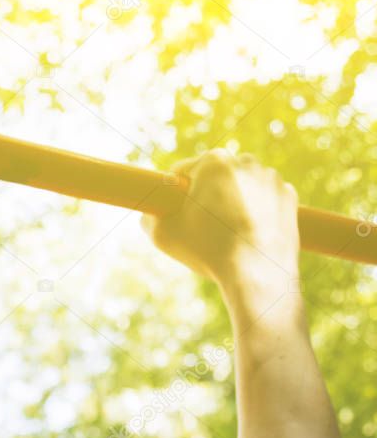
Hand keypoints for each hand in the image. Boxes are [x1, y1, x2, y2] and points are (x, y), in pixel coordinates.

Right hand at [142, 150, 299, 282]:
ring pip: (241, 185)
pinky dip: (256, 210)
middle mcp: (246, 162)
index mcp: (213, 162)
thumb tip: (150, 214)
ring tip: (225, 231)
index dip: (173, 192)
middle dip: (205, 193)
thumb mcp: (161, 234)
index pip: (182, 171)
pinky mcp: (289, 198)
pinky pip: (264, 199)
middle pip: (214, 176)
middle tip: (199, 223)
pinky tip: (247, 233)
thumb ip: (148, 217)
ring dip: (232, 200)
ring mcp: (272, 179)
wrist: (257, 275)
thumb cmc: (207, 250)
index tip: (174, 210)